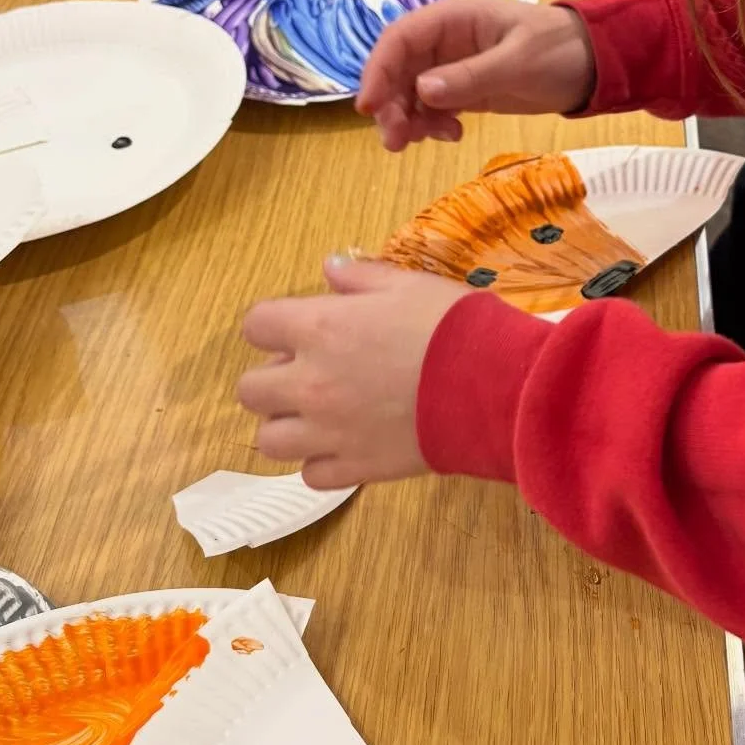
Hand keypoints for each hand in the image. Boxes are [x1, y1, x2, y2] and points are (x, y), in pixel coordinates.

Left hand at [238, 257, 466, 489]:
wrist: (494, 387)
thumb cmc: (453, 327)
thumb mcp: (409, 284)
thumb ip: (361, 277)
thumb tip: (330, 269)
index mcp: (318, 329)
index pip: (256, 325)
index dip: (274, 325)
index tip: (299, 328)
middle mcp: (310, 383)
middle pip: (251, 389)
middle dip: (273, 378)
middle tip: (310, 372)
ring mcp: (329, 432)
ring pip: (270, 440)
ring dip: (288, 425)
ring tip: (320, 416)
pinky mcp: (356, 469)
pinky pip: (311, 475)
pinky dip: (321, 462)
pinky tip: (346, 445)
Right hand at [356, 0, 596, 147]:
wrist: (593, 65)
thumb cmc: (559, 50)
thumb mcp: (518, 62)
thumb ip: (470, 77)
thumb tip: (422, 91)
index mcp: (452, 19)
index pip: (400, 40)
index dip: (378, 70)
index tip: (368, 107)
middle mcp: (445, 41)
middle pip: (398, 70)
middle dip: (391, 105)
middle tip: (396, 142)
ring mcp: (453, 66)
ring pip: (411, 92)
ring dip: (407, 119)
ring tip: (419, 143)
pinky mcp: (464, 89)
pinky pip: (433, 107)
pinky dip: (431, 124)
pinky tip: (452, 135)